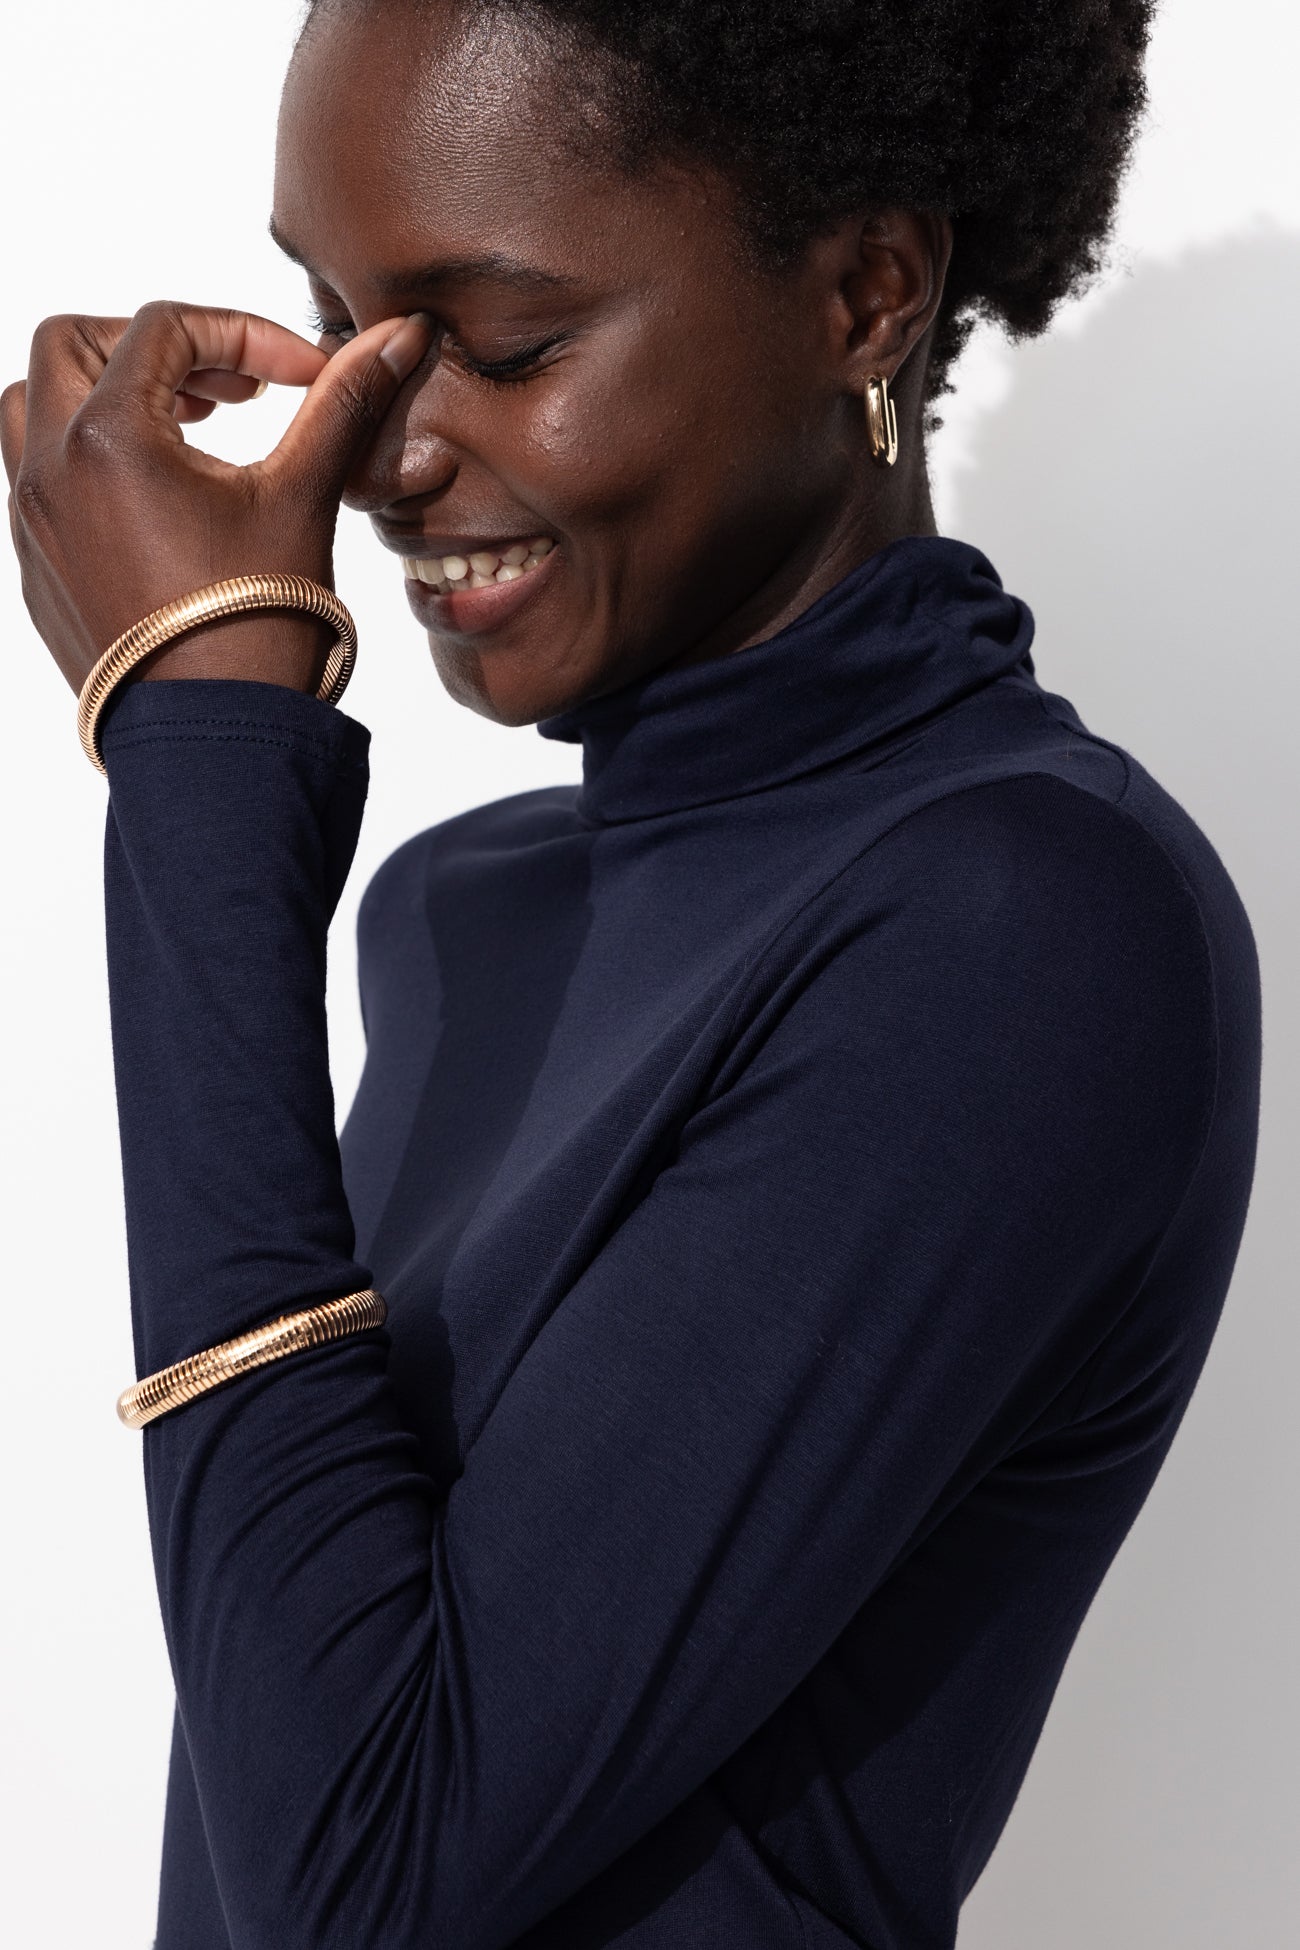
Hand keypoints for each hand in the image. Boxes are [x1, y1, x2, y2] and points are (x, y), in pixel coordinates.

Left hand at [0, 302, 432, 696]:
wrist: (217, 746)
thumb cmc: (258, 630)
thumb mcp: (305, 500)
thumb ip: (340, 406)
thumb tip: (397, 339)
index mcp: (108, 438)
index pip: (166, 328)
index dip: (245, 334)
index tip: (302, 376)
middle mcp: (50, 471)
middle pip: (71, 345)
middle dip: (150, 348)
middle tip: (225, 388)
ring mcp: (33, 526)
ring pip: (34, 409)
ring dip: (101, 397)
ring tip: (182, 430)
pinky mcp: (38, 572)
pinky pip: (39, 484)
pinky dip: (90, 464)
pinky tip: (161, 502)